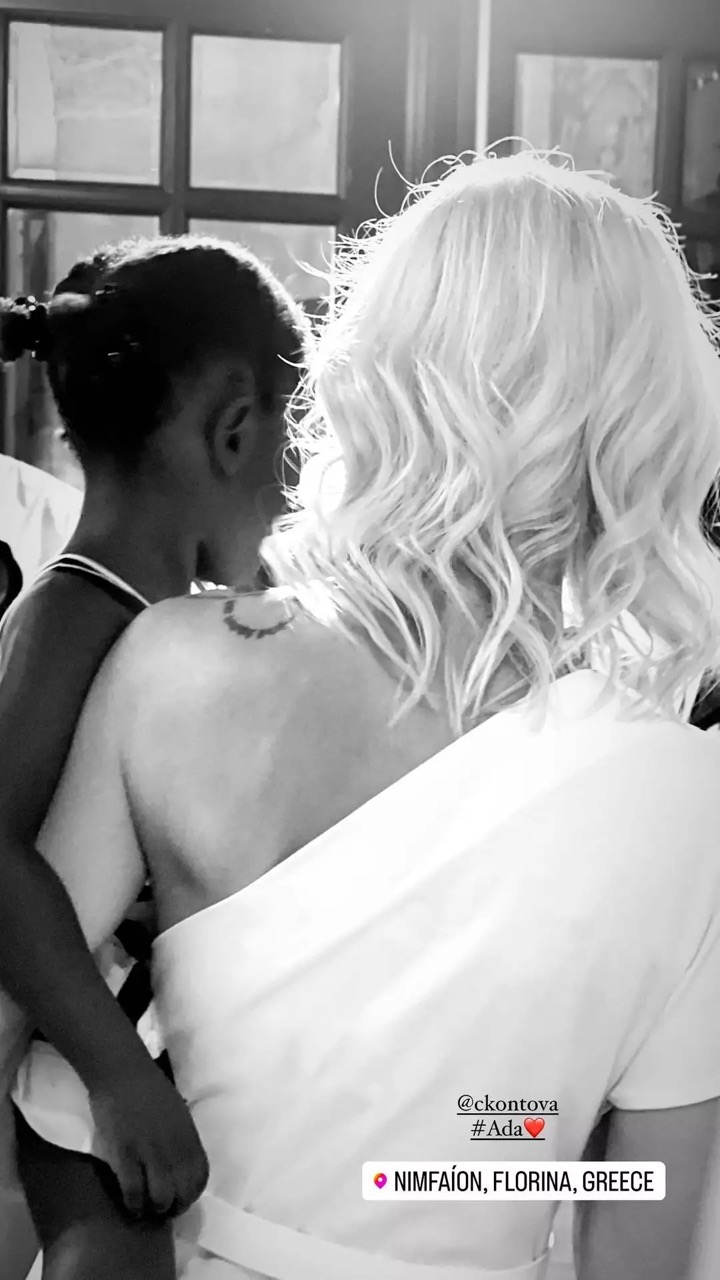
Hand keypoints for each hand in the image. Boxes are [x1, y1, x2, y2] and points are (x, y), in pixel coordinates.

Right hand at [89, 1062, 208, 1218]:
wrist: (122, 1071)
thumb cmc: (149, 1088)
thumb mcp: (177, 1113)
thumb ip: (181, 1139)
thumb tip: (181, 1163)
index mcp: (189, 1135)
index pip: (200, 1177)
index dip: (191, 1195)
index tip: (179, 1200)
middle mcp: (175, 1147)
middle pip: (183, 1193)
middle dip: (173, 1207)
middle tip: (160, 1209)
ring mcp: (151, 1151)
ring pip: (161, 1198)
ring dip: (153, 1209)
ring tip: (144, 1209)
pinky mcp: (126, 1153)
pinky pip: (134, 1192)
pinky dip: (133, 1204)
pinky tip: (130, 1203)